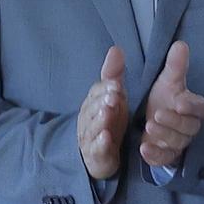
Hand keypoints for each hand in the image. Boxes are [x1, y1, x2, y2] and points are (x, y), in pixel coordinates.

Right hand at [78, 47, 128, 180]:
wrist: (104, 154)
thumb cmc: (109, 121)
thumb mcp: (115, 97)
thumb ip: (114, 75)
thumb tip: (116, 48)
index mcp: (93, 103)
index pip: (96, 93)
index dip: (105, 88)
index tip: (116, 84)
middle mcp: (87, 118)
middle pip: (92, 108)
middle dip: (101, 101)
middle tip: (113, 96)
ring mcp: (89, 136)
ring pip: (92, 127)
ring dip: (100, 119)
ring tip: (108, 112)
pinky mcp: (95, 154)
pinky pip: (97, 148)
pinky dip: (101, 142)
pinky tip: (107, 137)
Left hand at [139, 40, 203, 168]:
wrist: (152, 123)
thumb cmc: (163, 99)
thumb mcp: (167, 82)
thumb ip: (175, 66)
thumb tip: (180, 44)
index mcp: (194, 108)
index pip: (200, 108)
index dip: (191, 106)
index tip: (179, 102)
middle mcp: (190, 127)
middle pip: (188, 127)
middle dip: (173, 122)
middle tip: (156, 114)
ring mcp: (180, 143)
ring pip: (177, 142)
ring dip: (163, 135)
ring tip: (148, 126)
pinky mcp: (168, 156)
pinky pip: (166, 158)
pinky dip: (155, 154)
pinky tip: (143, 148)